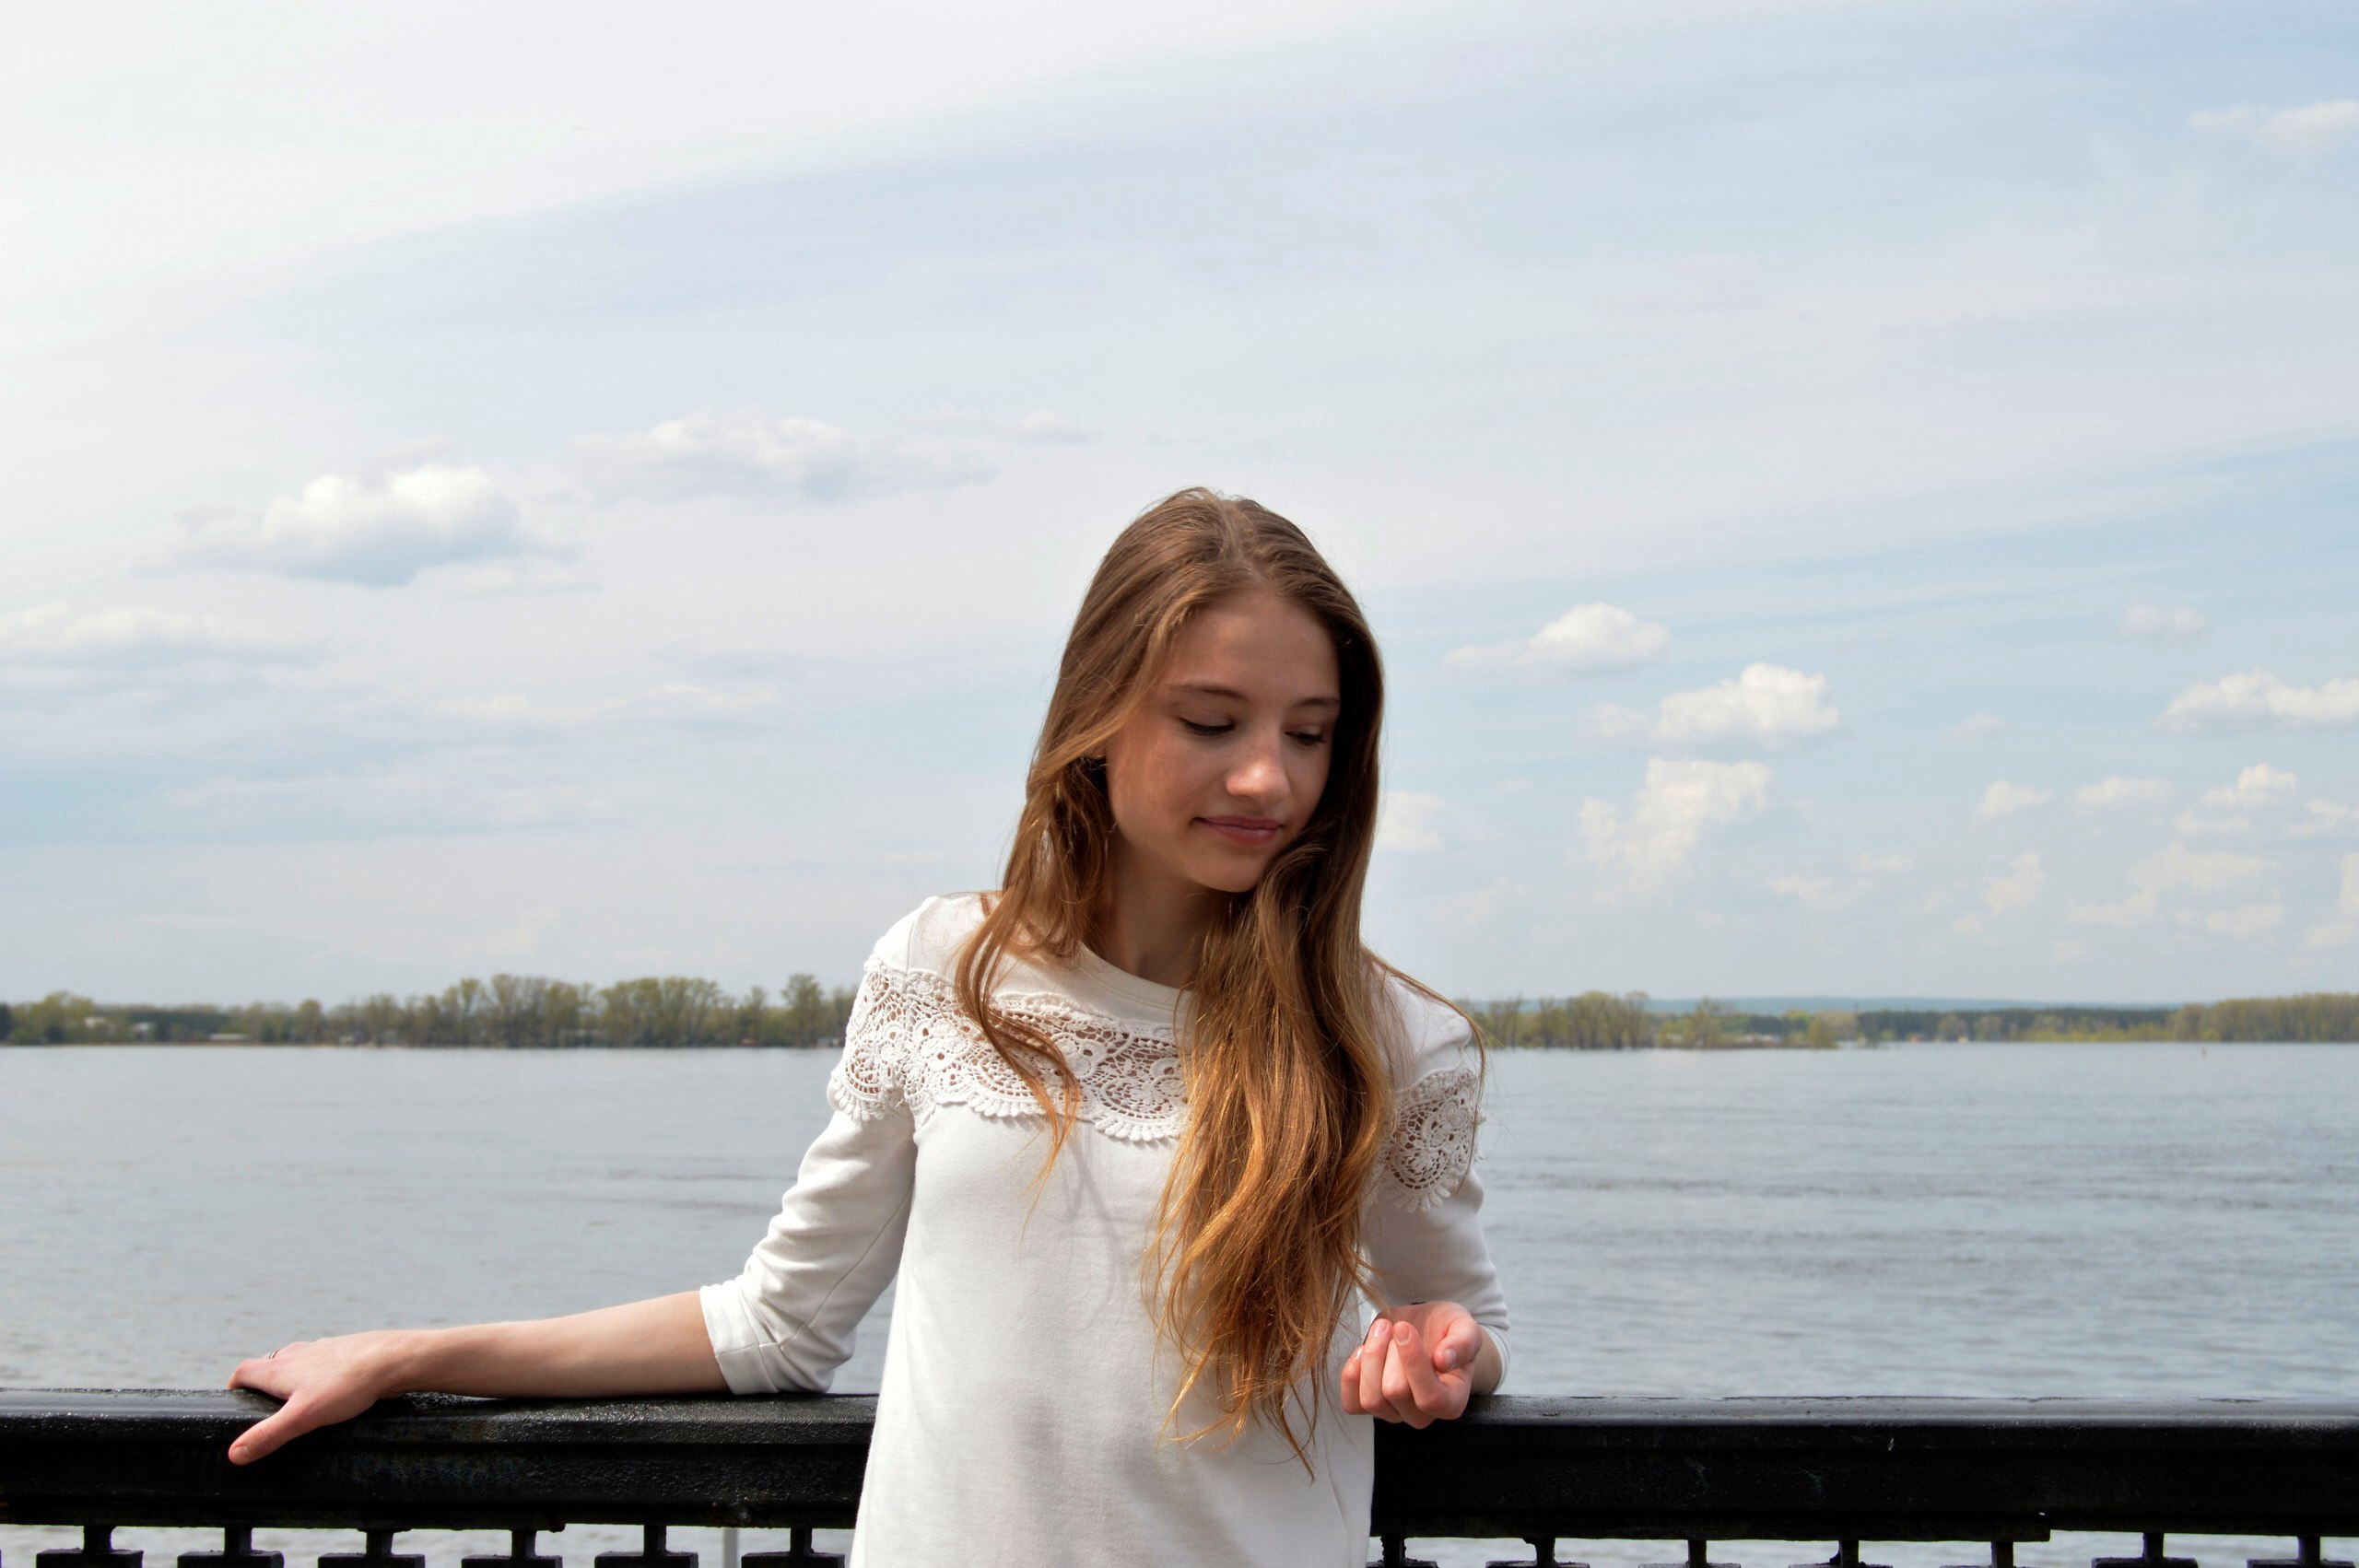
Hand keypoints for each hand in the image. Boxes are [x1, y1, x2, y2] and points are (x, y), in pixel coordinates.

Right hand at [224, 1330, 411, 1464]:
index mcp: (280, 1367)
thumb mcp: (302, 1416)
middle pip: (269, 1364)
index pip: (244, 1371)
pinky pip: (324, 1362)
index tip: (235, 1401)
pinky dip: (319, 1374)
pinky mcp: (345, 1352)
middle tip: (265, 1408)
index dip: (236, 1385)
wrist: (393, 1359)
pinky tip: (332, 1389)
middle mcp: (298, 1354)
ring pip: (297, 1361)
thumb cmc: (347, 1385)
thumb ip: (268, 1435)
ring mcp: (323, 1350)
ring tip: (297, 1401)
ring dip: (291, 1377)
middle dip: (262, 1383)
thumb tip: (233, 1453)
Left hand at [1339, 1301, 1484, 1427]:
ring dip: (1372, 1357)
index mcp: (1451, 1402)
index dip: (1413, 1362)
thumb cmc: (1447, 1331)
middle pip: (1396, 1393)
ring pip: (1371, 1400)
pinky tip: (1364, 1349)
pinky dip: (1353, 1373)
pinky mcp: (1369, 1406)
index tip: (1404, 1326)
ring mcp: (1394, 1414)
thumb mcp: (1465, 1327)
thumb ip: (1463, 1343)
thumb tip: (1444, 1361)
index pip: (1430, 1398)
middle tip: (1398, 1326)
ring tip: (1382, 1331)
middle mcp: (1422, 1415)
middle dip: (1391, 1351)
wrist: (1424, 1328)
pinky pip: (1351, 1403)